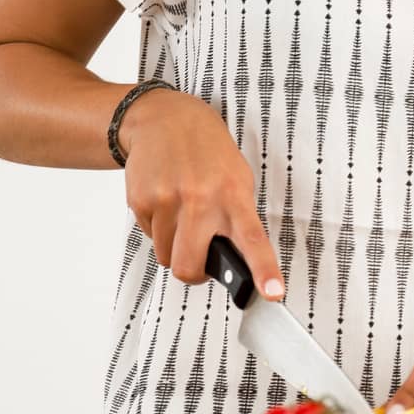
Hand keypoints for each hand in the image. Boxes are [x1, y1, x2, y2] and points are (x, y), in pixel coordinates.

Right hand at [118, 87, 283, 300]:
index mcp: (234, 195)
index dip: (263, 270)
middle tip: (199, 262)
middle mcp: (200, 200)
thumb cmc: (208, 153)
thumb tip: (237, 259)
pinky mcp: (140, 201)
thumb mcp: (237, 177)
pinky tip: (165, 202)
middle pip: (190, 267)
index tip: (272, 293)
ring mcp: (168, 201)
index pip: (253, 239)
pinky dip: (158, 229)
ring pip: (166, 257)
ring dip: (174, 247)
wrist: (166, 120)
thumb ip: (238, 216)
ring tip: (182, 217)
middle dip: (193, 273)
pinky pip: (150, 237)